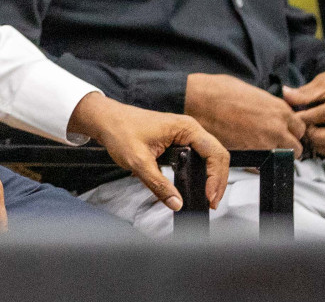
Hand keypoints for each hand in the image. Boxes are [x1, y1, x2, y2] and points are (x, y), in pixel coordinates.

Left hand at [70, 92, 229, 210]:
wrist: (106, 120)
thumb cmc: (120, 131)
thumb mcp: (138, 162)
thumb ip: (158, 184)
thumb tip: (177, 204)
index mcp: (186, 128)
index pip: (215, 154)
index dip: (216, 178)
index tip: (209, 198)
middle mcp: (190, 129)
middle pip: (217, 155)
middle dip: (218, 181)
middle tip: (212, 203)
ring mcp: (185, 134)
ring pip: (210, 157)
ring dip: (213, 177)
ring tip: (208, 198)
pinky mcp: (179, 141)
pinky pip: (199, 157)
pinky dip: (203, 172)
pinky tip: (198, 187)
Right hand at [185, 73, 306, 154]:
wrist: (196, 101)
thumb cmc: (217, 91)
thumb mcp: (250, 90)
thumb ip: (268, 104)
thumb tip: (271, 111)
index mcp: (279, 109)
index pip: (300, 128)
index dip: (292, 130)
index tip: (284, 131)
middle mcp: (277, 127)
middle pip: (296, 146)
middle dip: (287, 146)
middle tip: (274, 142)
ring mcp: (264, 143)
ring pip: (283, 157)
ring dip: (274, 154)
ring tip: (260, 148)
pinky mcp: (249, 154)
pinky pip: (262, 164)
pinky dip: (257, 162)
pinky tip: (248, 152)